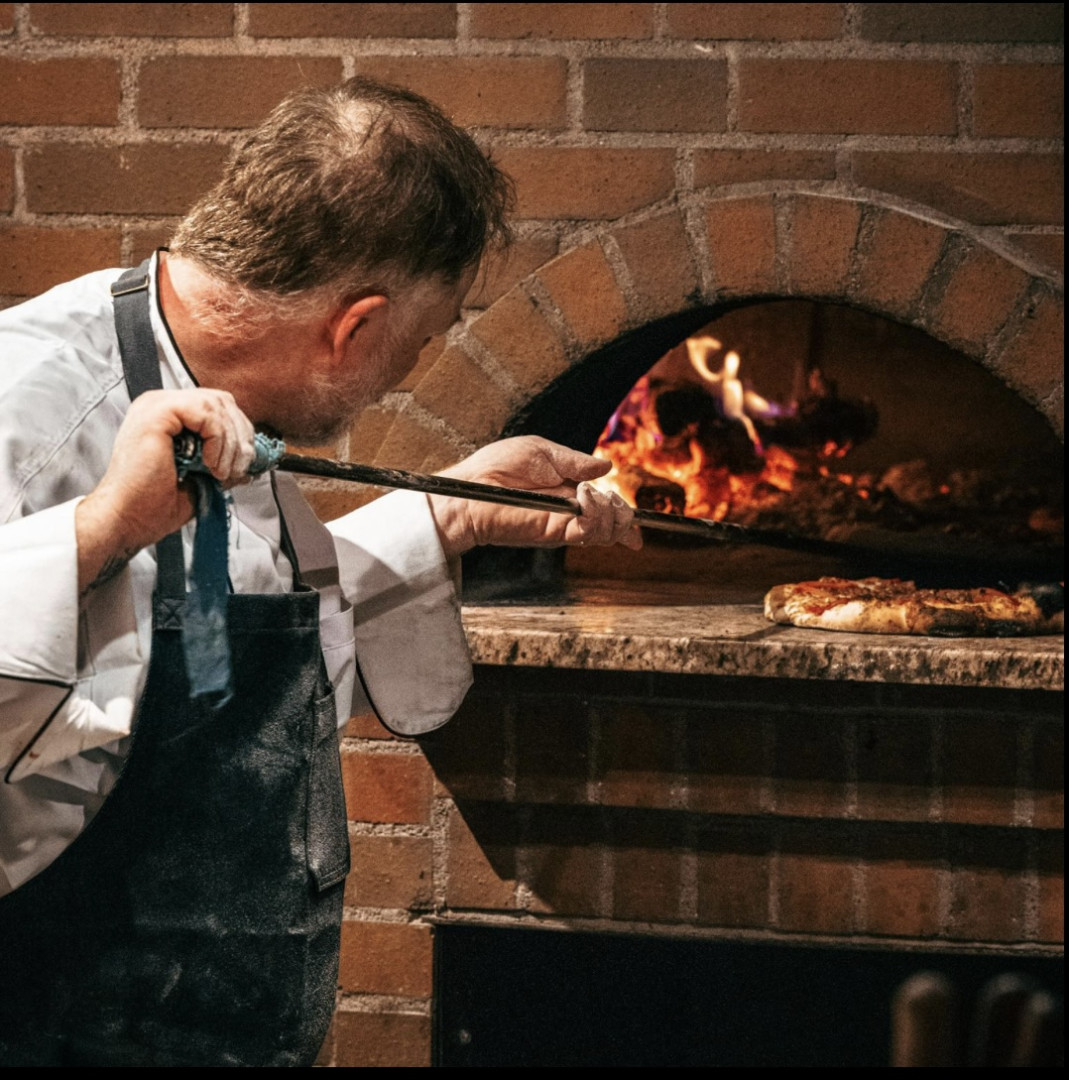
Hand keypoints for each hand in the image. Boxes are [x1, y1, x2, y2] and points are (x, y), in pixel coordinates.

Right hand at [76, 389, 256, 590]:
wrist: (128, 519)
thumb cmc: (155, 504)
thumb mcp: (202, 479)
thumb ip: (225, 463)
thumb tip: (251, 461)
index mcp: (170, 417)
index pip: (219, 406)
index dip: (240, 431)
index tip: (243, 463)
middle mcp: (161, 405)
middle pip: (222, 400)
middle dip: (240, 436)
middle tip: (238, 468)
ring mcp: (156, 405)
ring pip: (217, 404)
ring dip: (230, 442)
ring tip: (221, 471)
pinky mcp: (156, 412)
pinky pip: (205, 412)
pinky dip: (217, 439)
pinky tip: (209, 464)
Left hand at [428, 436, 642, 558]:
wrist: (470, 489)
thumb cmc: (496, 466)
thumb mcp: (543, 452)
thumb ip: (575, 461)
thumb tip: (606, 467)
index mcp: (569, 491)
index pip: (605, 508)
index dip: (624, 515)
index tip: (639, 522)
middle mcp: (569, 512)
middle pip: (613, 522)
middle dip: (624, 514)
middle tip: (610, 501)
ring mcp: (563, 525)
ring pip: (606, 530)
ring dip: (612, 512)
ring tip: (592, 495)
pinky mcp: (554, 533)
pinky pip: (588, 532)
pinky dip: (596, 516)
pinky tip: (585, 500)